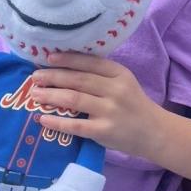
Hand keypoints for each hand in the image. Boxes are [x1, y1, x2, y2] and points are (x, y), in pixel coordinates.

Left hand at [31, 53, 164, 160]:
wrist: (155, 132)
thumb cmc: (134, 105)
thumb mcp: (124, 83)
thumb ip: (102, 75)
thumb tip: (65, 67)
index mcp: (120, 74)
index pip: (90, 62)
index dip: (68, 59)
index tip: (48, 58)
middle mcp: (115, 90)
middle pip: (78, 79)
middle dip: (53, 77)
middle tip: (35, 77)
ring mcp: (110, 111)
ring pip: (74, 99)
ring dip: (51, 96)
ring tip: (35, 94)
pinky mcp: (104, 131)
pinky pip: (75, 125)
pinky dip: (57, 122)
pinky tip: (42, 119)